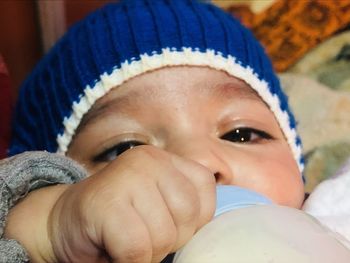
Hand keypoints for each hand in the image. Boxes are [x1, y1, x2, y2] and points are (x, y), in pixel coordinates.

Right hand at [48, 145, 215, 261]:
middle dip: (170, 238)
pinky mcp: (105, 202)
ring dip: (148, 252)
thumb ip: (183, 205)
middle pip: (188, 214)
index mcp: (165, 159)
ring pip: (165, 235)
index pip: (206, 189)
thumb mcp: (158, 202)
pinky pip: (137, 247)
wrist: (63, 221)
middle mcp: (149, 160)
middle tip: (143, 236)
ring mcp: (126, 176)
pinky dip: (129, 260)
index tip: (167, 224)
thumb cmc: (118, 220)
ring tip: (127, 241)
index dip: (193, 219)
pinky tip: (114, 250)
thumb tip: (211, 230)